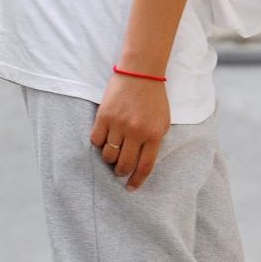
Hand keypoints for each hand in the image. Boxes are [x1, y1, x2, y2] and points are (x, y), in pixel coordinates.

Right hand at [89, 73, 170, 189]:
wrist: (141, 73)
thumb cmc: (154, 99)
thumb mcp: (163, 122)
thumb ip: (155, 142)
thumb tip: (142, 162)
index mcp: (154, 135)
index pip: (144, 167)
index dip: (136, 181)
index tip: (131, 188)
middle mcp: (136, 132)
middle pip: (124, 164)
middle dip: (121, 172)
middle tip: (119, 170)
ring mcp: (119, 124)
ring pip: (108, 155)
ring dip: (109, 159)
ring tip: (112, 153)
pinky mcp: (104, 116)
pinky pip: (96, 140)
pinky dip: (99, 144)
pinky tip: (104, 140)